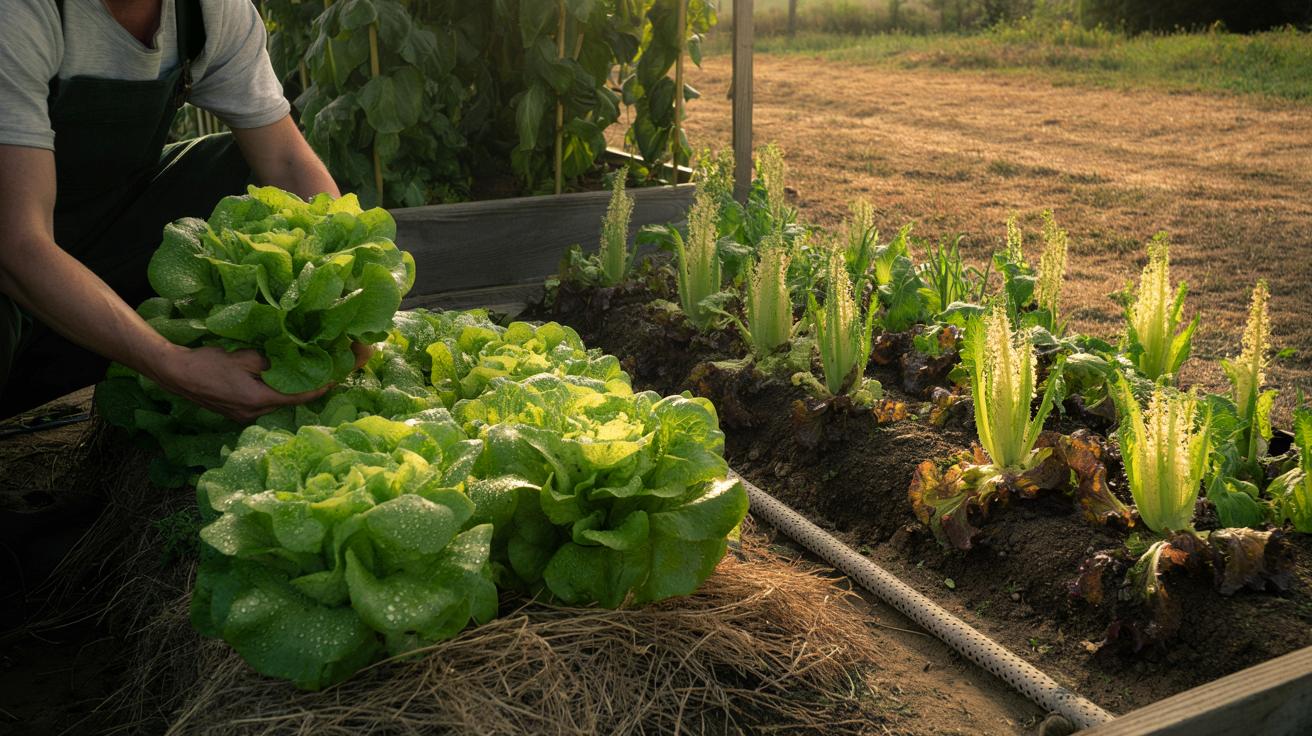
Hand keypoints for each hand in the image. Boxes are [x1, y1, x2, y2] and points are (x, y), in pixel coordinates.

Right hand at [150, 345, 329, 422]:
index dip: (317, 390)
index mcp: (258, 400)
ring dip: (283, 391)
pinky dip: (268, 393)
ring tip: (295, 376)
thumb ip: (269, 362)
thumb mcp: (244, 357)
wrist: (176, 373)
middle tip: (316, 373)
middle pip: (285, 402)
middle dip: (301, 390)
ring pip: (271, 403)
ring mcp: (241, 416)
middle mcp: (252, 414)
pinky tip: (269, 381)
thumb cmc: (209, 363)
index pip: (296, 398)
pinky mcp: (233, 413)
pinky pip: (259, 404)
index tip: (333, 381)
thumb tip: (288, 363)